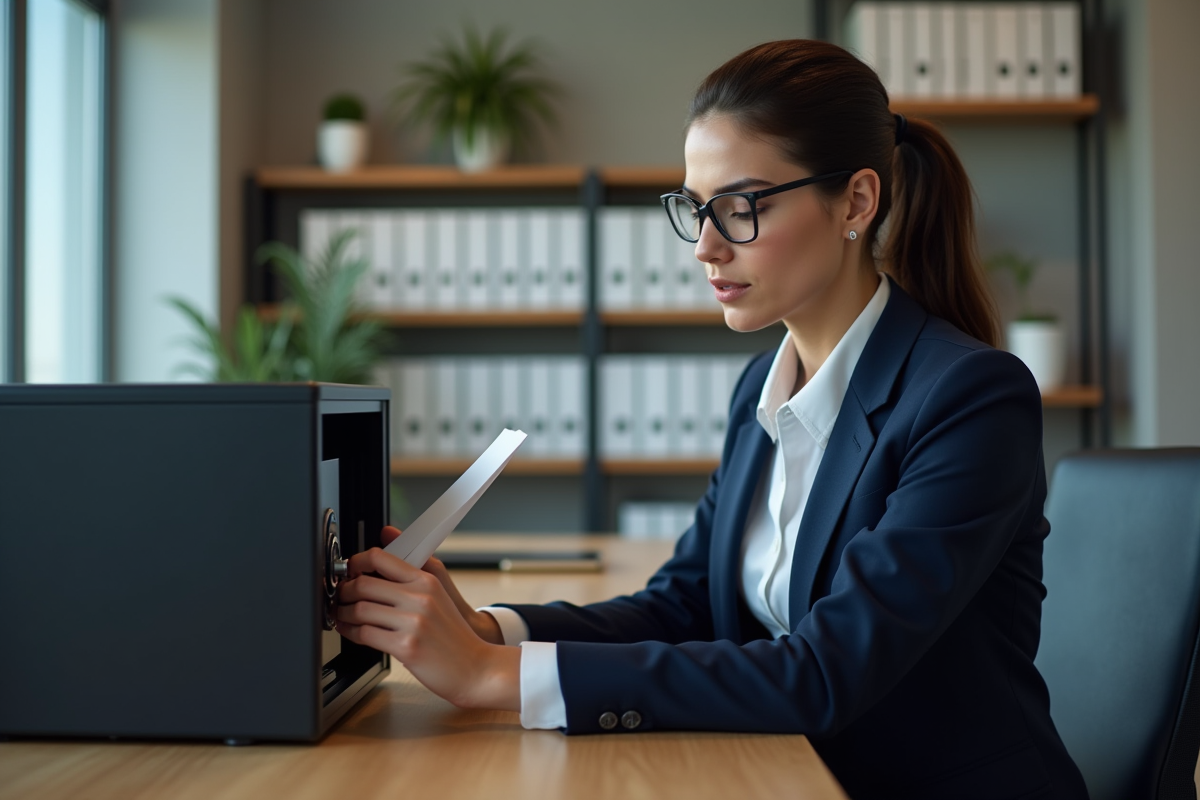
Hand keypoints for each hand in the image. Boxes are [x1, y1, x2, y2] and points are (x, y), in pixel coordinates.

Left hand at [336, 536, 518, 710]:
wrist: (476, 668)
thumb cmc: (454, 637)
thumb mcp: (439, 598)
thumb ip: (411, 578)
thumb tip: (381, 554)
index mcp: (426, 581)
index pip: (381, 558)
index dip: (356, 562)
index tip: (348, 571)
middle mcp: (420, 597)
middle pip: (364, 583)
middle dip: (344, 591)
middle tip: (340, 597)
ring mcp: (413, 622)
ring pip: (360, 609)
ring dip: (343, 613)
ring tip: (343, 616)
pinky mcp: (406, 646)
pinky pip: (365, 633)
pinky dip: (350, 632)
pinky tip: (350, 632)